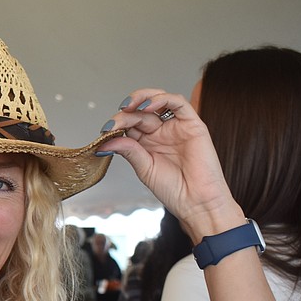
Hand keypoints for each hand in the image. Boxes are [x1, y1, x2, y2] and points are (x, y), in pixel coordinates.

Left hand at [97, 90, 245, 239]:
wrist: (196, 201)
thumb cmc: (173, 189)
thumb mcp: (144, 169)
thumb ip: (128, 151)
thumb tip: (105, 142)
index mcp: (146, 143)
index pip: (128, 125)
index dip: (116, 125)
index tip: (104, 132)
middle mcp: (160, 132)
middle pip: (140, 113)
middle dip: (124, 115)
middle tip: (113, 123)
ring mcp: (176, 127)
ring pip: (158, 101)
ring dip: (141, 99)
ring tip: (127, 107)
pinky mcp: (193, 124)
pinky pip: (178, 104)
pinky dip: (162, 100)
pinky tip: (147, 106)